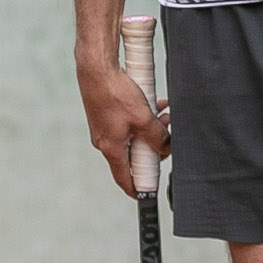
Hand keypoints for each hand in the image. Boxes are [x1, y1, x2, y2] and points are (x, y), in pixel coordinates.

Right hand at [76, 56, 170, 196]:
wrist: (96, 68)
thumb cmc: (114, 93)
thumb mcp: (143, 118)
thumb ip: (157, 137)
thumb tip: (166, 148)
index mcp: (111, 148)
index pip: (124, 178)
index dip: (138, 188)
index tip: (148, 194)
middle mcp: (104, 141)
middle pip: (133, 155)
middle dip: (153, 148)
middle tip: (167, 140)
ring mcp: (104, 127)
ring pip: (133, 136)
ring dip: (151, 129)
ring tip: (165, 117)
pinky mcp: (106, 114)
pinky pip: (128, 123)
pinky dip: (142, 118)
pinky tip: (156, 104)